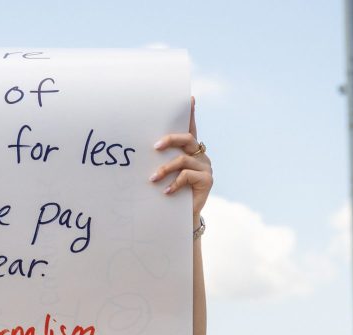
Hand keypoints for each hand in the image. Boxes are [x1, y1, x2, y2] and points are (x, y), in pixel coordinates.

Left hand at [151, 99, 212, 222]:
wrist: (183, 217)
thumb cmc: (172, 193)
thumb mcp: (166, 175)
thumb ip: (162, 161)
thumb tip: (145, 150)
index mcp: (191, 151)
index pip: (191, 129)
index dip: (190, 114)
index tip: (189, 99)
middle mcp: (201, 155)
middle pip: (187, 139)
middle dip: (170, 139)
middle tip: (154, 146)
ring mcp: (205, 167)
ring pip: (183, 160)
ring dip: (165, 168)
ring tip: (152, 178)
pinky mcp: (207, 180)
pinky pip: (187, 176)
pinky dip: (174, 183)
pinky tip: (165, 191)